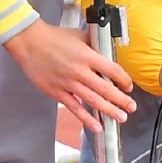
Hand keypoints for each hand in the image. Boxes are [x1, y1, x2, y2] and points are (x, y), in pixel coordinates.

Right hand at [1, 20, 134, 133]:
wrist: (30, 42)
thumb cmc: (54, 38)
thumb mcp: (80, 36)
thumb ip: (95, 46)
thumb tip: (108, 53)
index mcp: (88, 56)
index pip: (113, 70)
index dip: (124, 80)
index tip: (128, 86)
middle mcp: (80, 71)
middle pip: (106, 89)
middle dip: (121, 100)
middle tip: (131, 107)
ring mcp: (68, 83)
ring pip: (93, 100)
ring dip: (109, 110)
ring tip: (121, 117)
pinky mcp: (57, 92)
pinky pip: (74, 108)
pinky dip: (86, 118)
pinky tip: (97, 126)